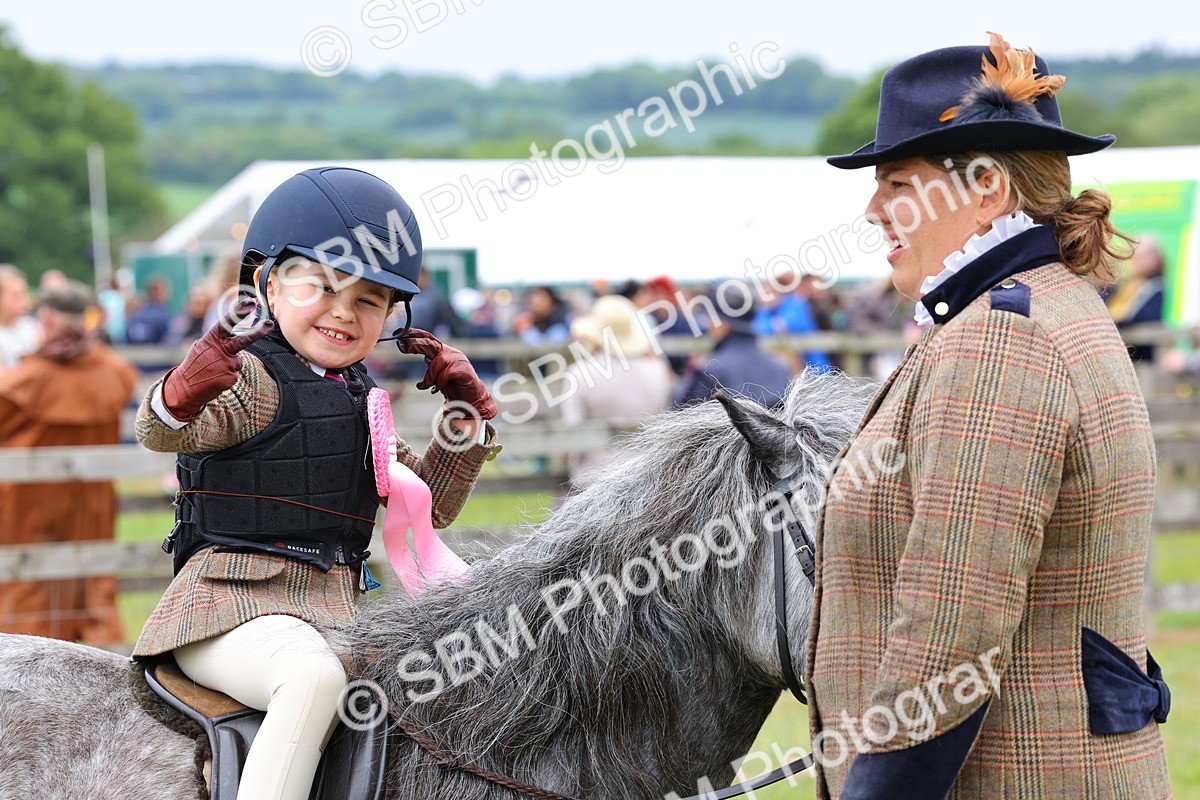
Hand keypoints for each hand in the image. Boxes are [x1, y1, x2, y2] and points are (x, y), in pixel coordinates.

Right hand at [161, 300, 273, 420]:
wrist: (184, 388)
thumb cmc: (195, 365)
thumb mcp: (201, 347)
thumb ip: (217, 341)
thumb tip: (232, 335)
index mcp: (211, 339)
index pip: (227, 323)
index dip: (239, 312)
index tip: (251, 304)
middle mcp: (220, 350)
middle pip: (243, 339)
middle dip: (258, 332)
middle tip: (269, 325)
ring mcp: (226, 364)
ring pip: (237, 361)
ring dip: (229, 365)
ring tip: (213, 371)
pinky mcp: (230, 378)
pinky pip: (235, 374)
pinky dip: (227, 376)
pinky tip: (215, 379)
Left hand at [396, 328, 497, 420]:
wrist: (471, 400)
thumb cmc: (453, 388)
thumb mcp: (436, 374)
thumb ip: (430, 365)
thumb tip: (418, 355)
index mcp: (444, 352)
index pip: (428, 338)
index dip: (413, 334)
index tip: (398, 334)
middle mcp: (451, 353)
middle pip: (431, 344)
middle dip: (415, 344)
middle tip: (401, 346)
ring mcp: (459, 360)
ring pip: (438, 362)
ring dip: (429, 377)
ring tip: (426, 386)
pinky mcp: (464, 370)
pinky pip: (446, 374)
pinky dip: (439, 383)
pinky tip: (437, 389)